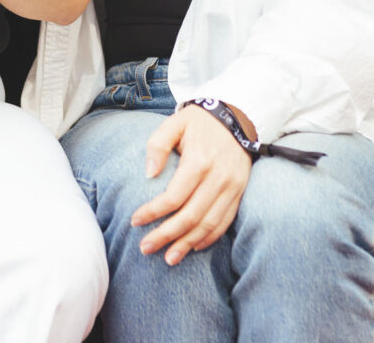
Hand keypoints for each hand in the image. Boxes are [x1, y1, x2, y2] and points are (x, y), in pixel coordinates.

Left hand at [130, 105, 252, 264]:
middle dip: (166, 235)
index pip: (173, 197)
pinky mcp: (239, 193)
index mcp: (199, 161)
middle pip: (190, 216)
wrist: (235, 116)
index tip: (135, 221)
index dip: (153, 212)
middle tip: (145, 247)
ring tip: (168, 258)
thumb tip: (149, 174)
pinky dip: (209, 238)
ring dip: (187, 244)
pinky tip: (193, 247)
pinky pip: (225, 222)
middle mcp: (218, 178)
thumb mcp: (174, 122)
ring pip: (209, 224)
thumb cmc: (198, 121)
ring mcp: (232, 188)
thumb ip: (158, 145)